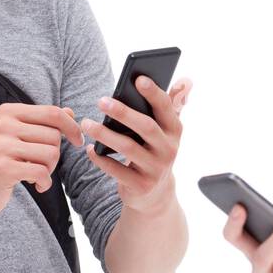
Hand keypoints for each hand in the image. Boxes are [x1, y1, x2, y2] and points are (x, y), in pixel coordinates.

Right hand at [0, 103, 83, 218]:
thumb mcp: (17, 135)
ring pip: (51, 154)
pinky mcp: (3, 168)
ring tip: (36, 174)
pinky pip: (42, 172)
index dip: (71, 126)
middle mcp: (3, 125)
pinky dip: (45, 182)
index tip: (78, 140)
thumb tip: (70, 112)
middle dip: (55, 155)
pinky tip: (36, 186)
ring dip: (50, 169)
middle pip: (54, 136)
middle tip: (42, 165)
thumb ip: (43, 123)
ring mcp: (1, 146)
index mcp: (8, 111)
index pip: (52, 112)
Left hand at [81, 77, 190, 213]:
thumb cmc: (154, 151)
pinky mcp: (141, 185)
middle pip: (146, 127)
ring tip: (87, 123)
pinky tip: (89, 149)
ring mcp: (156, 169)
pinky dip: (101, 159)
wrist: (154, 194)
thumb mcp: (166, 130)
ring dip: (105, 134)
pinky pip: (117, 170)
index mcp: (174, 131)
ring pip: (128, 148)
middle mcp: (169, 149)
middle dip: (123, 112)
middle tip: (101, 100)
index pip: (166, 108)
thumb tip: (186, 79)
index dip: (154, 93)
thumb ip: (173, 104)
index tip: (138, 78)